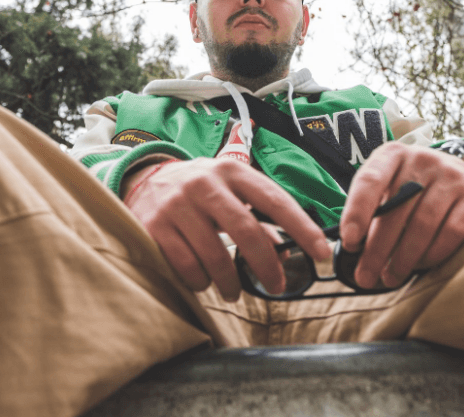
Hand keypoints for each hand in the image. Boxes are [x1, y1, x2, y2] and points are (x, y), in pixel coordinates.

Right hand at [123, 158, 330, 300]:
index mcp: (232, 171)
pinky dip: (200, 281)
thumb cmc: (199, 191)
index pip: (275, 200)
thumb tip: (285, 251)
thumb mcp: (229, 190)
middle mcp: (205, 184)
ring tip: (234, 291)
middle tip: (276, 286)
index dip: (302, 228)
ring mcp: (178, 204)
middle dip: (267, 265)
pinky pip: (186, 266)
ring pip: (215, 255)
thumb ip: (257, 215)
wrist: (142, 180)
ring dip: (231, 282)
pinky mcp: (155, 226)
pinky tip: (203, 281)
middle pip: (247, 231)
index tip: (322, 252)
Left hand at [339, 142, 463, 289]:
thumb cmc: (413, 187)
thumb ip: (372, 209)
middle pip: (396, 210)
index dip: (357, 212)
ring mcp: (452, 176)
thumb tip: (353, 250)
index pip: (369, 180)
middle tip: (365, 277)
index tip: (349, 243)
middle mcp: (422, 159)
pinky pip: (452, 232)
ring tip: (390, 278)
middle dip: (376, 250)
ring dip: (403, 258)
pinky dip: (433, 254)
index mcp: (392, 155)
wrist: (462, 172)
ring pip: (422, 225)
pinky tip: (420, 266)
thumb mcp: (389, 186)